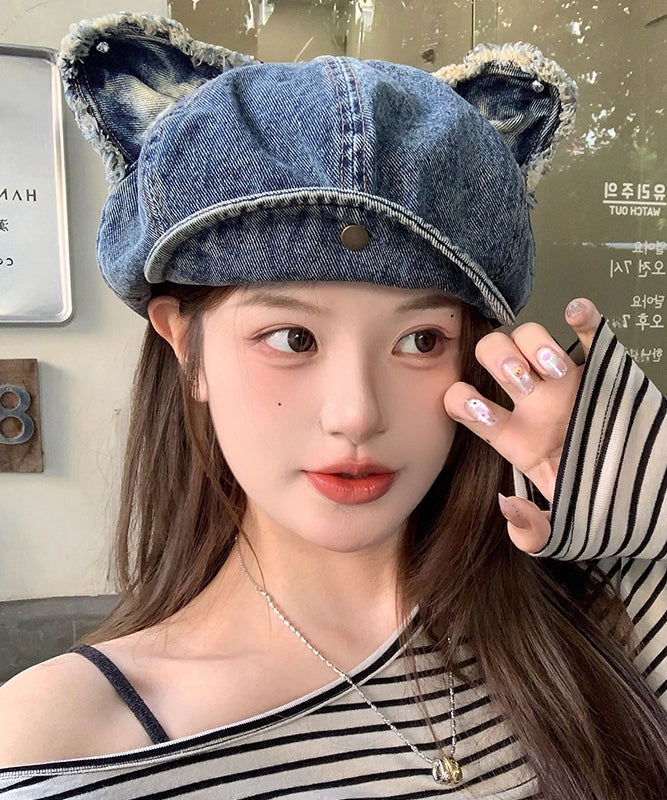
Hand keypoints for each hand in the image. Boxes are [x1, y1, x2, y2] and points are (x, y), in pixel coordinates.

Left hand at [444, 298, 601, 552]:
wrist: (650, 498)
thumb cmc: (599, 506)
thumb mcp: (563, 532)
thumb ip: (531, 532)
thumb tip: (507, 507)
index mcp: (513, 436)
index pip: (465, 402)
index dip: (463, 400)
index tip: (484, 409)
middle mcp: (532, 403)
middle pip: (492, 355)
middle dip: (499, 361)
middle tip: (523, 382)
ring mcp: (565, 382)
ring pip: (530, 335)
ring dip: (536, 342)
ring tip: (556, 368)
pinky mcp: (602, 369)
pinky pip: (590, 331)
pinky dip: (584, 316)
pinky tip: (578, 314)